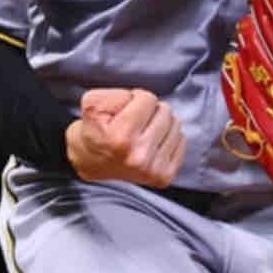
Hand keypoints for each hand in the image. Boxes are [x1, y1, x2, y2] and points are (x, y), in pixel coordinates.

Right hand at [66, 88, 185, 187]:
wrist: (91, 161)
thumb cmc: (94, 130)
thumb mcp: (92, 104)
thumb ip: (115, 95)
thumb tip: (140, 99)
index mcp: (121, 138)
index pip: (148, 98)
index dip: (135, 98)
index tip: (125, 110)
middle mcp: (139, 157)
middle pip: (165, 111)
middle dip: (150, 110)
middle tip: (134, 121)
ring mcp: (153, 169)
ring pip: (176, 124)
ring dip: (161, 122)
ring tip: (143, 131)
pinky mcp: (164, 177)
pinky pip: (182, 141)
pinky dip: (168, 137)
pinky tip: (152, 143)